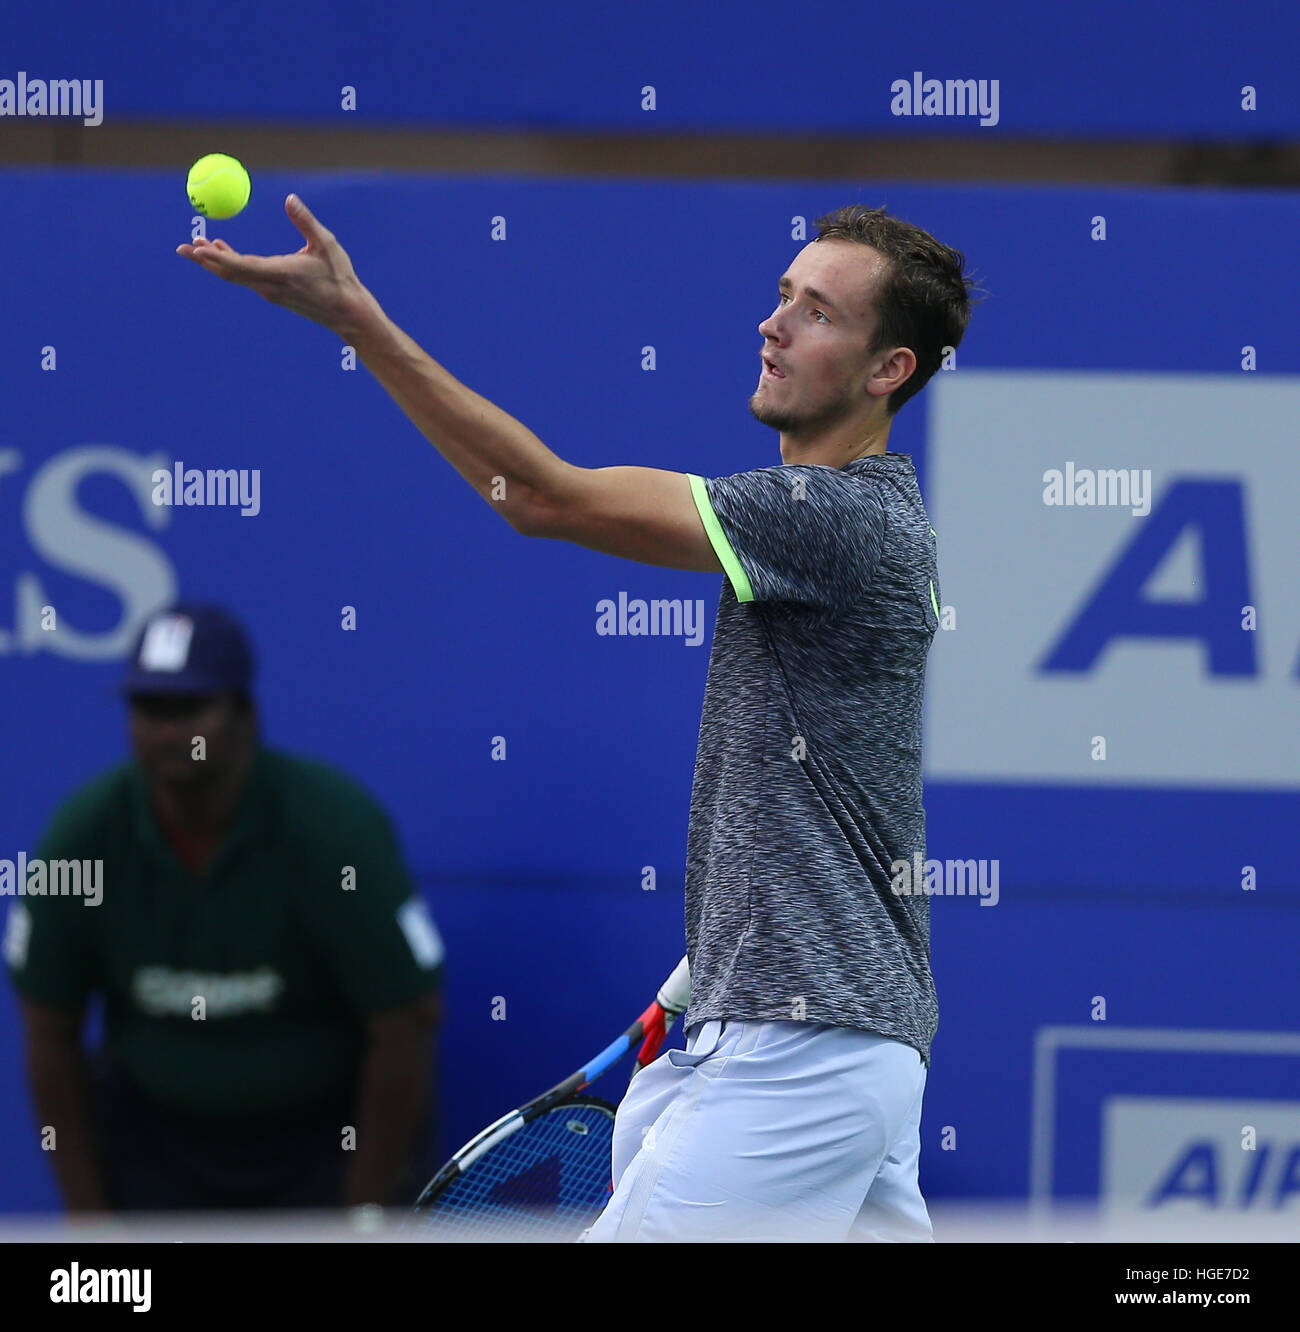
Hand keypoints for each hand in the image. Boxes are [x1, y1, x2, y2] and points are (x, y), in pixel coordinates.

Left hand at [176, 194, 378, 336]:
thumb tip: (289, 198)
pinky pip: (245, 278)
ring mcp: (271, 293)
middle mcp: (270, 286)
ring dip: (215, 262)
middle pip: (228, 273)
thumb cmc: (340, 279)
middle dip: (205, 260)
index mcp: (280, 273)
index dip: (215, 257)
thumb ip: (306, 221)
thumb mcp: (327, 245)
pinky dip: (230, 265)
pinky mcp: (275, 294)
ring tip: (197, 246)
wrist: (348, 314)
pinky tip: (223, 253)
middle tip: (183, 247)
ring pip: (235, 276)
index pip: (239, 266)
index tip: (195, 248)